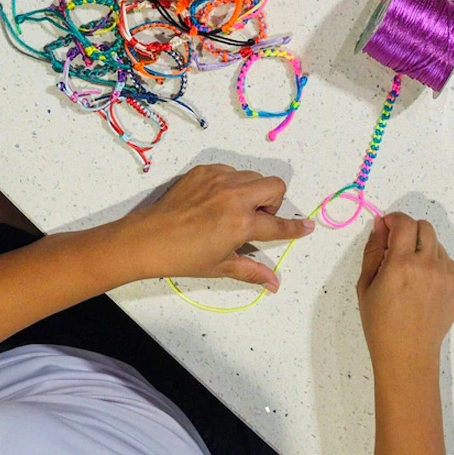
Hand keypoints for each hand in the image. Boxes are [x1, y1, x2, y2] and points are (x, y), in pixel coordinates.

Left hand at [128, 165, 314, 291]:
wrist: (146, 239)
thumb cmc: (183, 257)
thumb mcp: (220, 266)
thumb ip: (252, 270)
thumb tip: (274, 283)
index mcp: (241, 223)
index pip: (278, 225)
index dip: (296, 228)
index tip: (307, 226)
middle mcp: (234, 197)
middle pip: (275, 186)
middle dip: (273, 201)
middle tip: (256, 218)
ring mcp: (219, 180)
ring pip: (253, 176)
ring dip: (253, 191)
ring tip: (234, 210)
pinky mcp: (204, 171)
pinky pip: (231, 171)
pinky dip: (231, 183)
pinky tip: (216, 200)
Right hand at [358, 214, 453, 371]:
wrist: (408, 356)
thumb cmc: (380, 323)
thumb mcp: (366, 285)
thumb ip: (373, 250)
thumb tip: (380, 224)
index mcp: (402, 264)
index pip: (404, 222)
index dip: (394, 219)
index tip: (387, 227)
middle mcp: (429, 266)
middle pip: (425, 227)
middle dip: (409, 231)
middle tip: (398, 249)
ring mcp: (449, 277)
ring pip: (437, 245)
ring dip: (423, 249)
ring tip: (411, 275)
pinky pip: (448, 264)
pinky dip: (436, 267)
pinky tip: (424, 288)